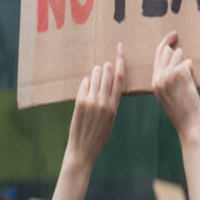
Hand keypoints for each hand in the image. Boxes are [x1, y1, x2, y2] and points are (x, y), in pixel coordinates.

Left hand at [65, 43, 124, 169]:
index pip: (119, 78)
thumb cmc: (98, 136)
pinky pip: (84, 84)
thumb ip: (110, 102)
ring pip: (95, 76)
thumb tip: (108, 84)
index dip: (120, 61)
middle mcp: (104, 102)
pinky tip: (87, 84)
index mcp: (115, 106)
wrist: (83, 150)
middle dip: (106, 67)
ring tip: (96, 73)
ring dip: (96, 72)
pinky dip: (86, 82)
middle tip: (105, 65)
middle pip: (107, 74)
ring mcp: (91, 102)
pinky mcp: (79, 102)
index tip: (120, 48)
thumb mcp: (111, 119)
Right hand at [152, 31, 199, 140]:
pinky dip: (192, 69)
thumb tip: (173, 55)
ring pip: (178, 55)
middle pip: (166, 51)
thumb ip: (166, 78)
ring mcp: (168, 75)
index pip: (156, 56)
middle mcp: (158, 77)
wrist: (188, 123)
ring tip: (189, 78)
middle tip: (179, 40)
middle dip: (176, 47)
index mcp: (153, 82)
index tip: (172, 35)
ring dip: (186, 62)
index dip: (165, 43)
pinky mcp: (179, 74)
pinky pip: (188, 62)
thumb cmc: (182, 110)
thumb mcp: (168, 94)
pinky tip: (192, 82)